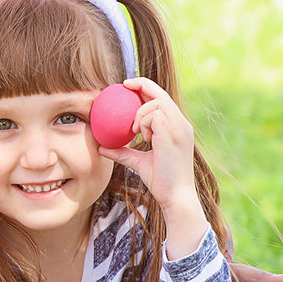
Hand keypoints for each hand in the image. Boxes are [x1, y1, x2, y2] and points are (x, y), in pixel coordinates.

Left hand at [98, 77, 203, 255]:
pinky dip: (144, 123)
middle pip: (161, 94)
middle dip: (142, 85)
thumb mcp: (138, 162)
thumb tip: (101, 147)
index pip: (163, 99)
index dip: (146, 87)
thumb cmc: (160, 180)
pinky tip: (142, 137)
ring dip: (140, 114)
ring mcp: (180, 128)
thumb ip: (123, 152)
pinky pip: (155, 116)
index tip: (127, 85)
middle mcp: (181, 124)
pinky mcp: (174, 134)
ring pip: (156, 103)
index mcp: (177, 127)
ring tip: (136, 132)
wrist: (175, 196)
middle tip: (123, 85)